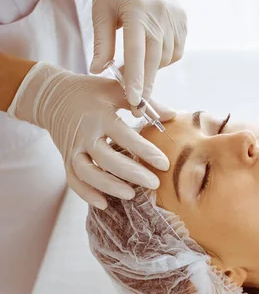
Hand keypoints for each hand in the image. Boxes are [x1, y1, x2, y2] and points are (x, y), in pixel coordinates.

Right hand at [8, 62, 173, 208]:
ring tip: (131, 195)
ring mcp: (73, 148)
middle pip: (106, 158)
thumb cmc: (90, 93)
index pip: (124, 136)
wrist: (51, 96)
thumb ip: (144, 102)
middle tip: (154, 184)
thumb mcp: (114, 89)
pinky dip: (86, 194)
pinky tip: (104, 204)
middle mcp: (84, 134)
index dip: (144, 150)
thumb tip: (172, 115)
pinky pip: (73, 180)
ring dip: (108, 186)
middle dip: (131, 173)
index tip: (164, 164)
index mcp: (99, 116)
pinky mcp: (66, 159)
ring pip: (87, 172)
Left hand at [90, 0, 186, 109]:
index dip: (135, 78)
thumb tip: (98, 70)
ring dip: (151, 68)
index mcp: (136, 12)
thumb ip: (102, 42)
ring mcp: (174, 21)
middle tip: (138, 107)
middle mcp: (159, 17)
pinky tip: (152, 51)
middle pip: (153, 61)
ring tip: (138, 63)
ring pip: (164, 59)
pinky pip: (175, 52)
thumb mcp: (102, 11)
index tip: (134, 100)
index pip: (136, 52)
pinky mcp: (183, 24)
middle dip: (145, 86)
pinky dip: (163, 58)